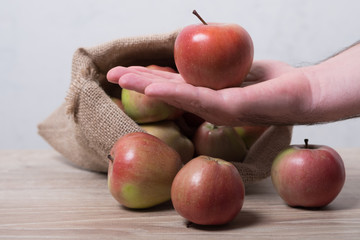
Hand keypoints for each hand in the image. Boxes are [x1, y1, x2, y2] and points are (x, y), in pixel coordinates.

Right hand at [107, 60, 312, 125]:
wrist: (305, 93)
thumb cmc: (276, 81)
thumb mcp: (242, 67)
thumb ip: (220, 66)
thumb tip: (204, 54)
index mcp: (210, 93)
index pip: (174, 84)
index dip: (151, 77)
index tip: (130, 69)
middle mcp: (207, 105)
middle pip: (168, 93)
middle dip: (139, 83)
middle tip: (112, 74)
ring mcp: (216, 109)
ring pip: (175, 96)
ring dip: (146, 87)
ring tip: (122, 78)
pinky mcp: (229, 108)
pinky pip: (196, 98)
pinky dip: (172, 93)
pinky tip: (153, 89)